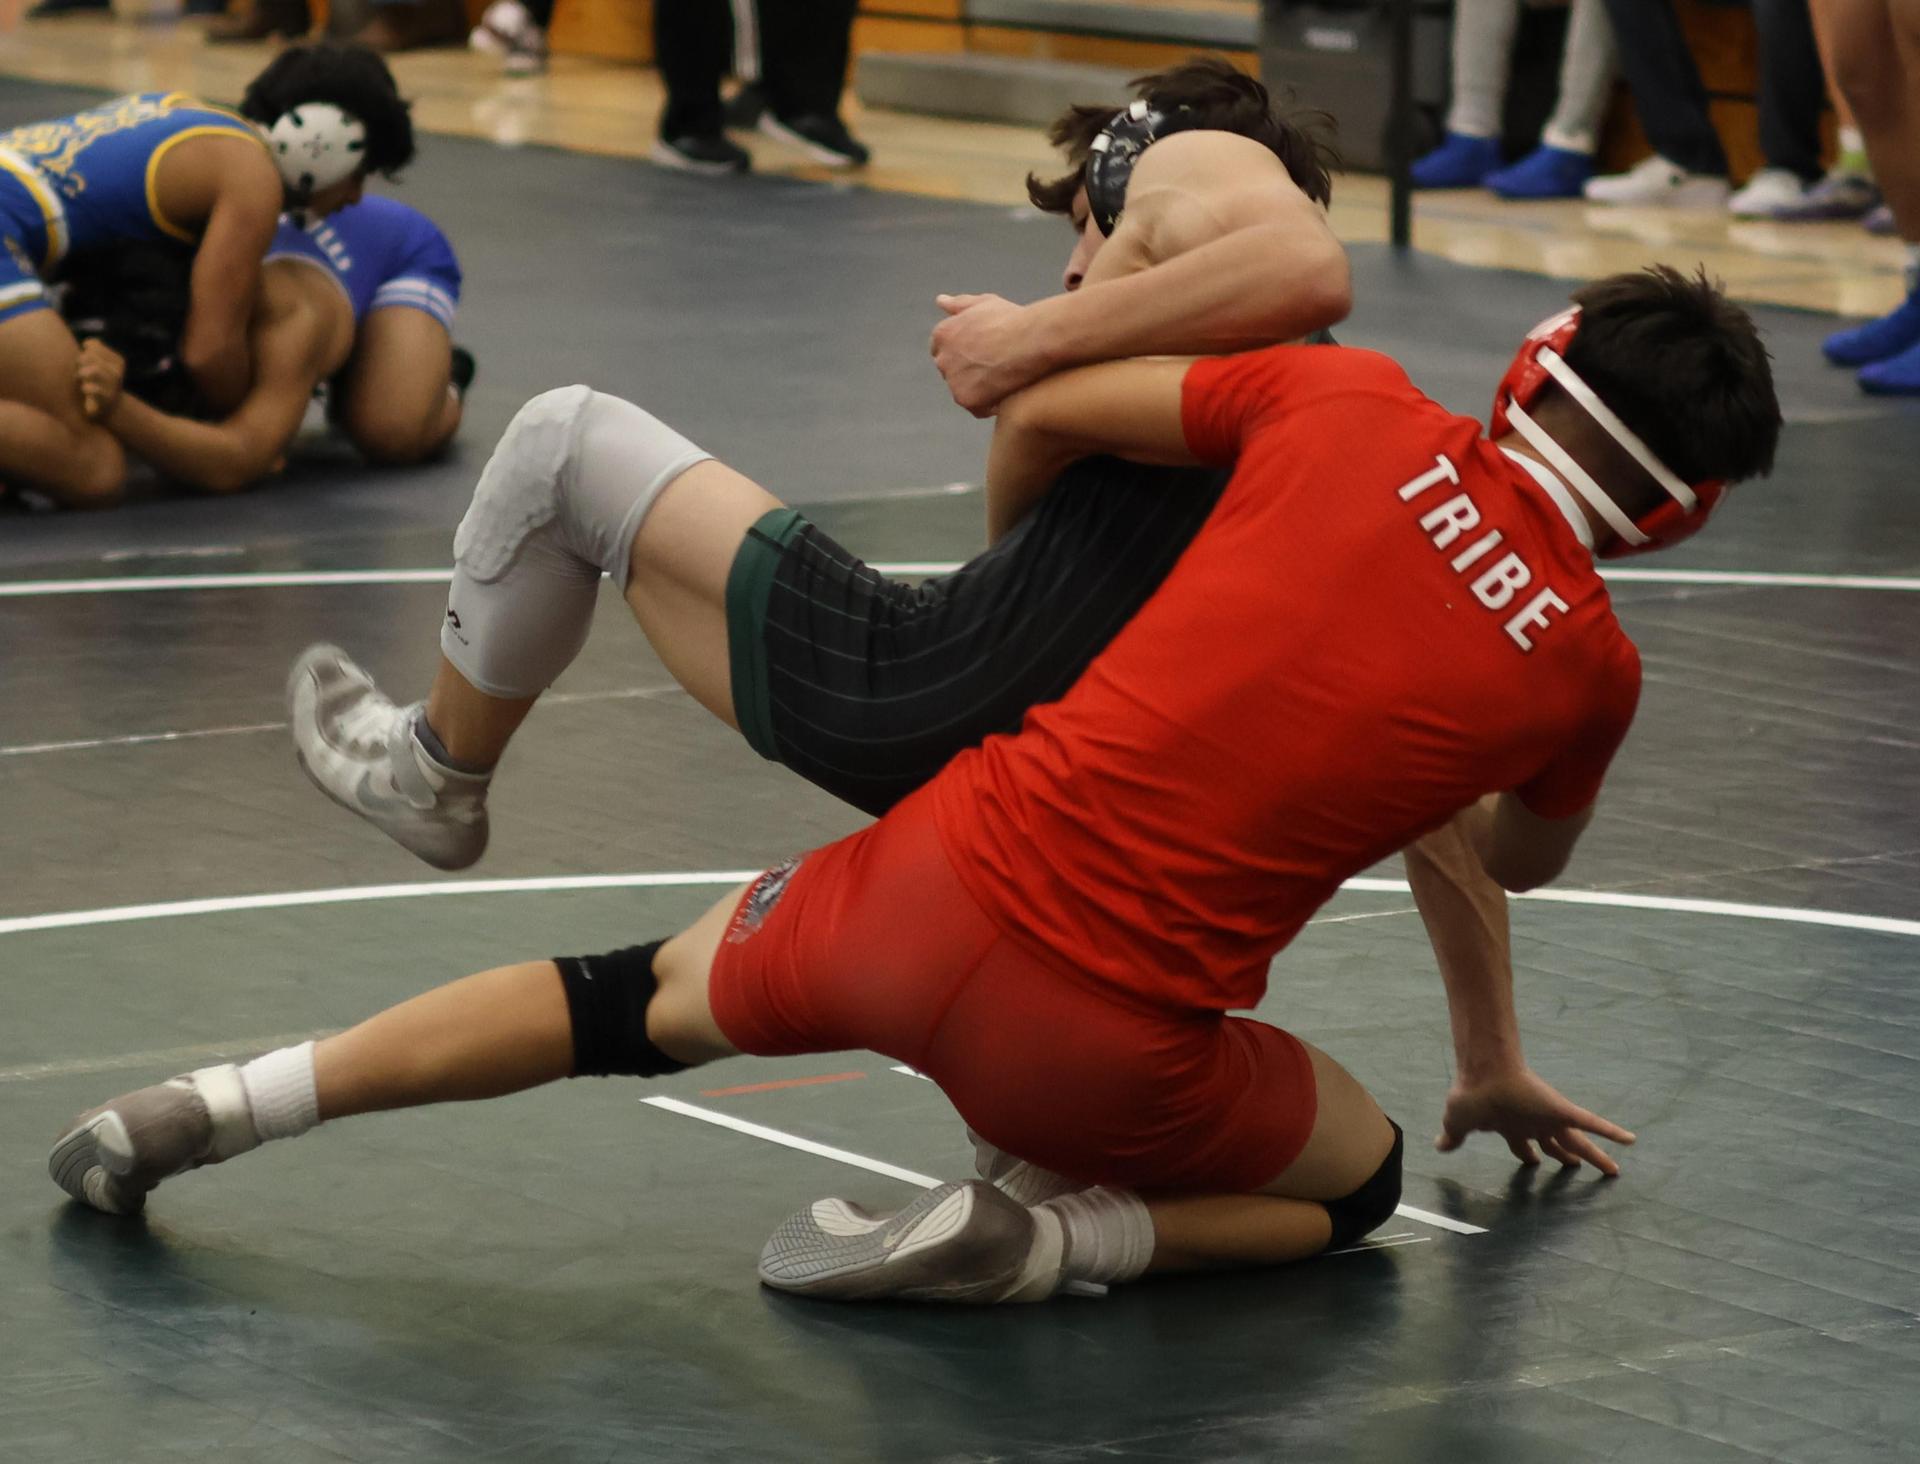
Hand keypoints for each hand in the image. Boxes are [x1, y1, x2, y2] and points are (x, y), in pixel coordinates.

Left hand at [76, 340, 125, 421]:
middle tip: (79, 371)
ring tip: (80, 379)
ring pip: (93, 370)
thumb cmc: (97, 382)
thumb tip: (88, 343)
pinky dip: (85, 387)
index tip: (84, 361)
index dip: (82, 351)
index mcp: (117, 361)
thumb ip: (93, 350)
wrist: (107, 410)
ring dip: (81, 374)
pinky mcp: (106, 399)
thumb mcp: (98, 363)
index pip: (93, 345)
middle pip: (89, 356)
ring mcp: (113, 386)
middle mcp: (118, 372)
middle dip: (79, 362)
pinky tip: (84, 390)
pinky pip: (92, 388)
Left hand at [930, 293, 1042, 415]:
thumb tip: (940, 301)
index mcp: (943, 334)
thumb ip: (959, 305)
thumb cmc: (1011, 320)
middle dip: (967, 370)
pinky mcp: (966, 399)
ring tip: (1004, 378)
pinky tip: (1007, 393)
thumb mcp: (984, 303)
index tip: (981, 352)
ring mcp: (953, 381)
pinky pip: (976, 408)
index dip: (962, 351)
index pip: (941, 349)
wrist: (1031, 341)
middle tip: (995, 366)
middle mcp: (942, 358)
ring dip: (979, 388)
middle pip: (951, 370)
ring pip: (963, 390)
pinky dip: (990, 405)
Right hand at [1436, 1066, 1634, 1175]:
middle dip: (1566, 1158)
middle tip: (1576, 1168)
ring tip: (1613, 1171)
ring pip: (1580, 1141)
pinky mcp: (1562, 1110)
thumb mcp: (1458, 1123)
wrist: (1483, 1075)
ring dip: (1597, 1156)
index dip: (1528, 1156)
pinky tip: (1631, 1141)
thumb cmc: (1471, 1095)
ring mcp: (1550, 1118)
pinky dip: (1612, 1132)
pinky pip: (1593, 1122)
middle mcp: (1534, 1123)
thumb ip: (1453, 1136)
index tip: (1532, 1163)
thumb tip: (1438, 1145)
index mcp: (1511, 1127)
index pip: (1523, 1146)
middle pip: (1556, 1146)